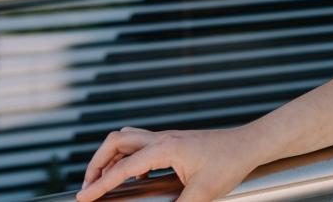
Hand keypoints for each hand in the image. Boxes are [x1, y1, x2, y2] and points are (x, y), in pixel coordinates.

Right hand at [76, 125, 262, 201]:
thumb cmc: (230, 163)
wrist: (250, 144)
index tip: (82, 198)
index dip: (99, 184)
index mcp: (164, 148)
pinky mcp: (175, 140)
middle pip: (115, 142)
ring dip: (111, 157)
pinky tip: (137, 175)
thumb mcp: (202, 193)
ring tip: (105, 180)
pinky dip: (129, 157)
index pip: (122, 167)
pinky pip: (141, 143)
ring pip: (127, 138)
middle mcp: (162, 138)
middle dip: (96, 163)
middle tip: (88, 187)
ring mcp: (168, 137)